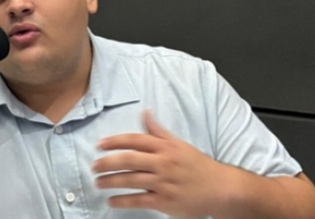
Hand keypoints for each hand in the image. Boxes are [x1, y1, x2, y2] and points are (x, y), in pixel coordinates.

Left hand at [92, 110, 229, 217]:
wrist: (220, 188)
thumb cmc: (197, 165)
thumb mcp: (178, 144)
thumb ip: (158, 130)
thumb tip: (145, 113)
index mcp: (165, 147)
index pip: (134, 140)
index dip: (114, 141)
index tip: (99, 144)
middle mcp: (163, 163)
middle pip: (129, 160)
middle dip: (107, 162)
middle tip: (94, 165)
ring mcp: (163, 183)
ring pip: (131, 180)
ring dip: (111, 181)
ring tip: (98, 182)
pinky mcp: (165, 201)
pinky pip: (139, 200)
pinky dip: (123, 201)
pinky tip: (111, 201)